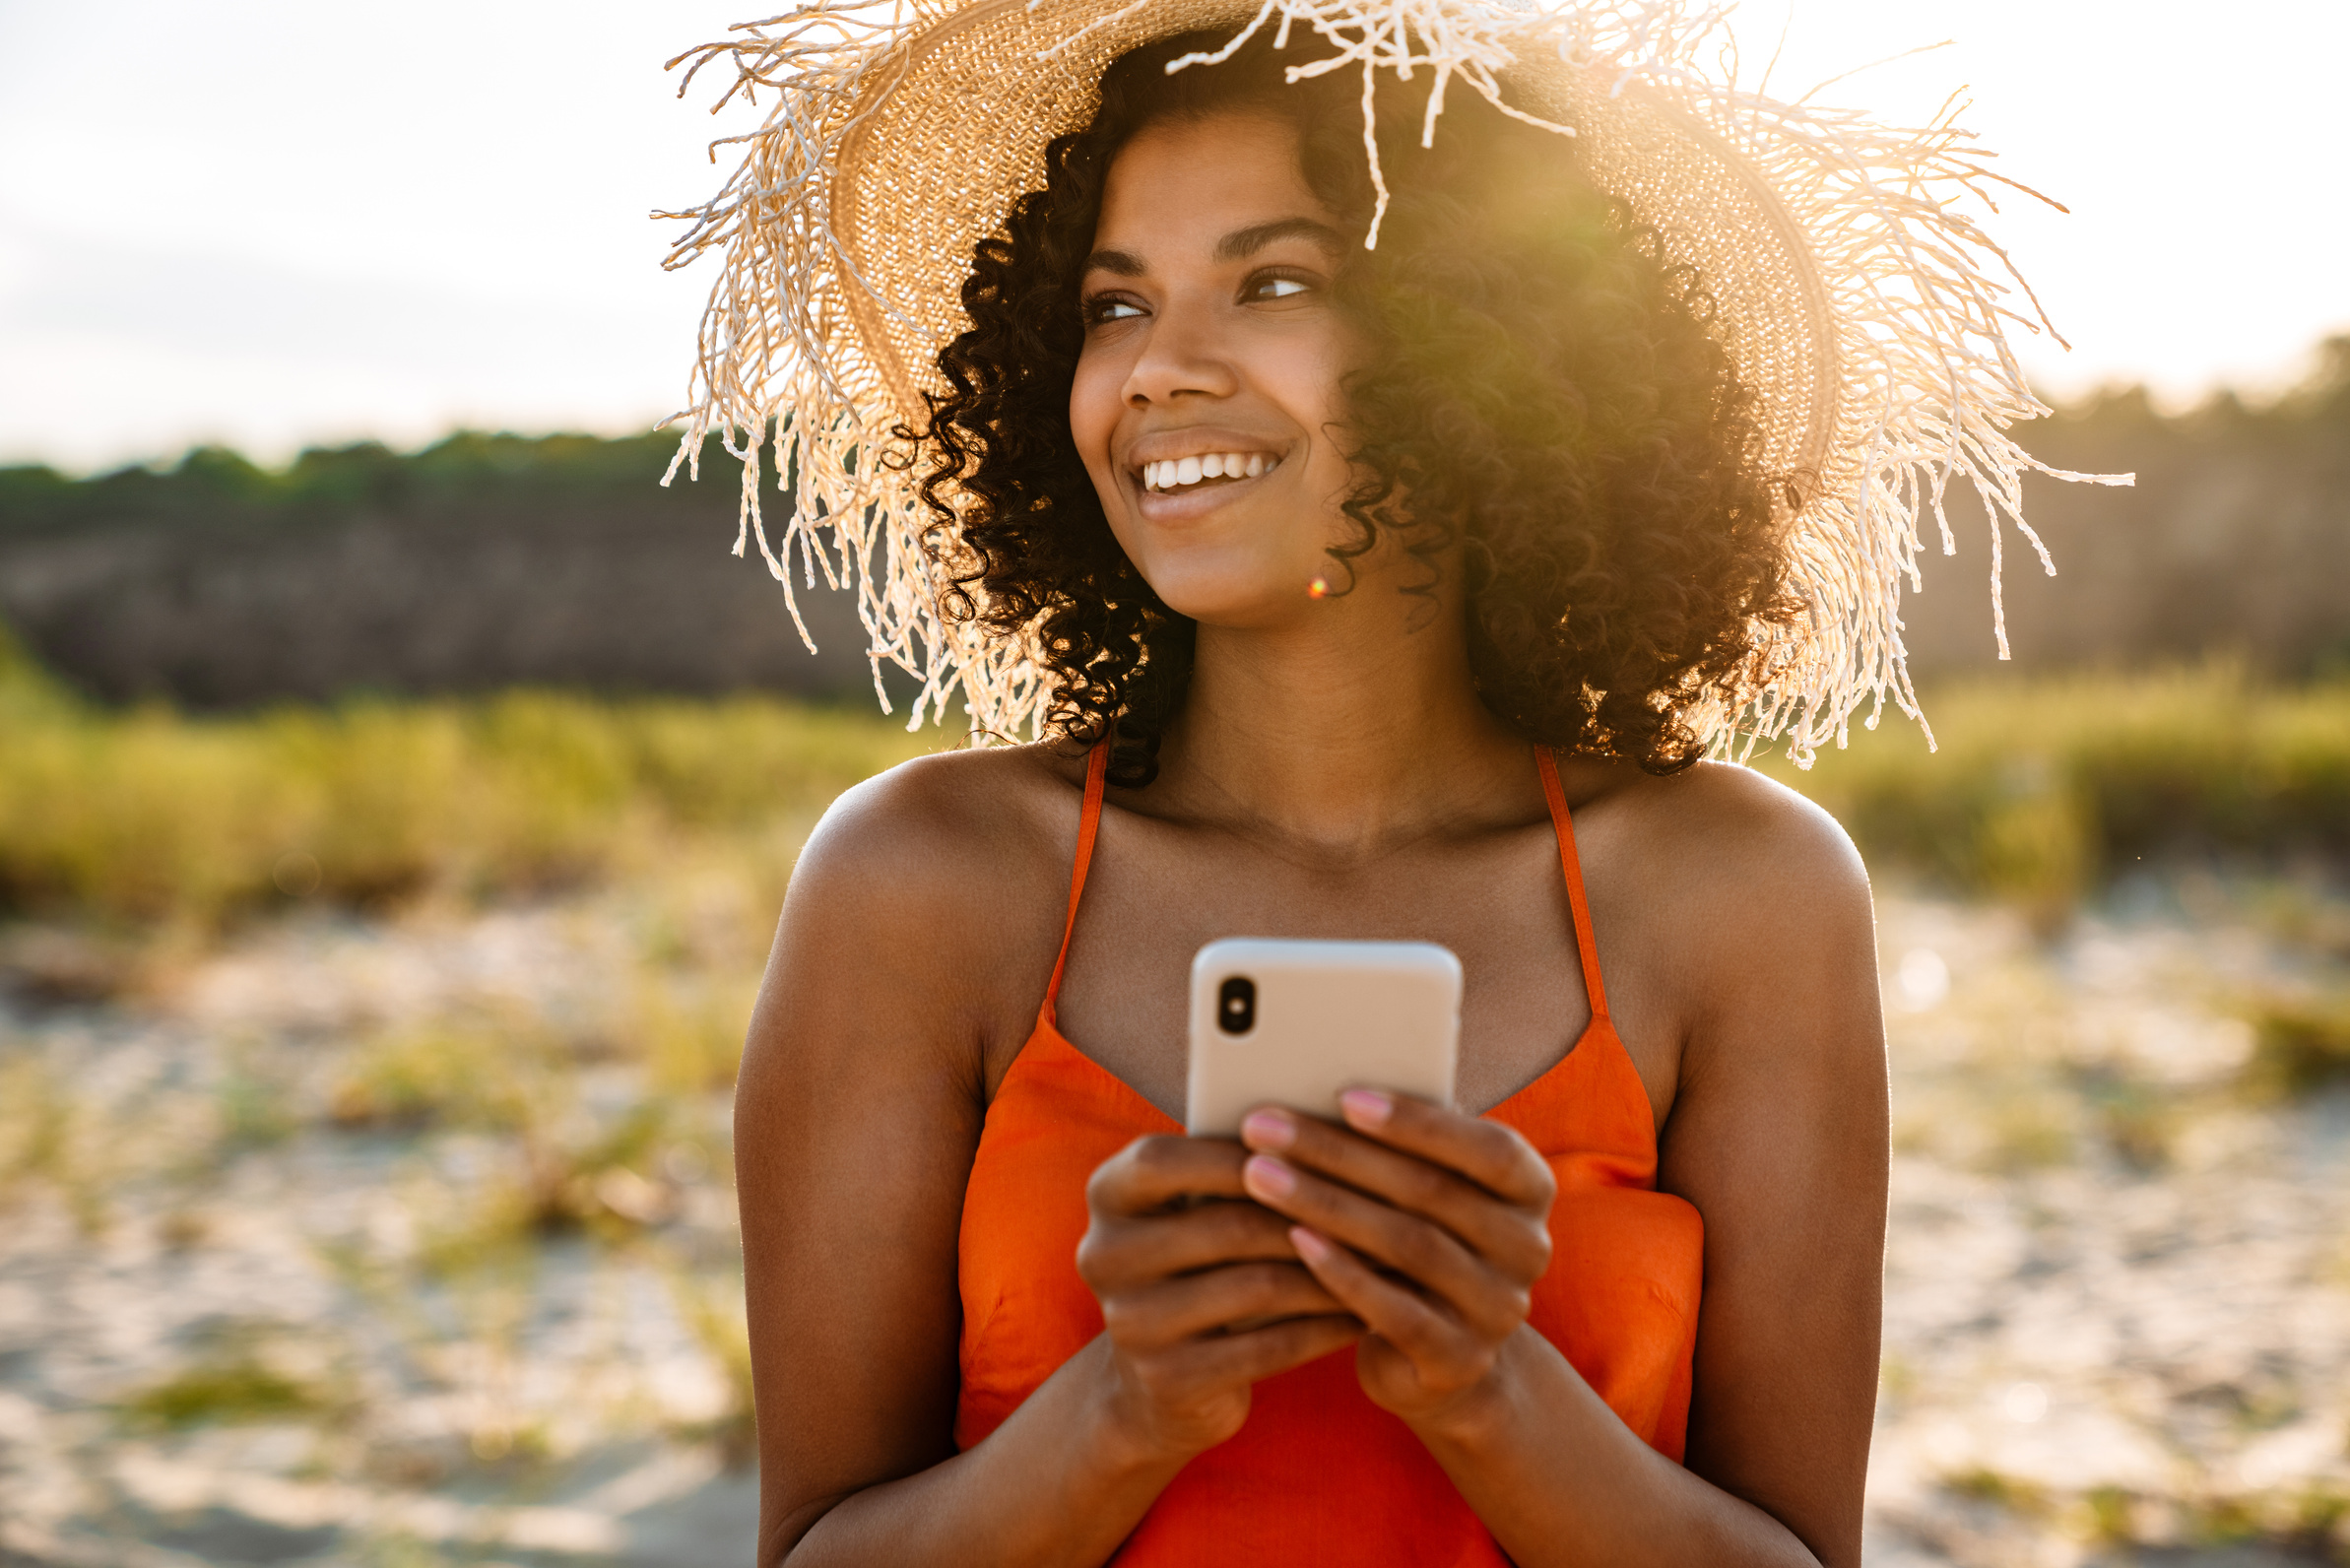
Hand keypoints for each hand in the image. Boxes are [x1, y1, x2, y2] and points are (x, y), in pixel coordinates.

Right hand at [1077, 1134, 1365, 1462]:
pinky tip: (1366, 1314)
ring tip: (1389, 1259)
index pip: (1167, 1159)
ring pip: (1257, 1286)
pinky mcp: (1169, 1380)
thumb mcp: (1198, 1211)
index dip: (1243, 1152)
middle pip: (1227, 1224)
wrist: (1157, 1386)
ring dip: (1334, 1272)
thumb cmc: (1202, 1266)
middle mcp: (1105, 1255)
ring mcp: (1132, 1323)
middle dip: (1314, 1215)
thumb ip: (1241, 1167)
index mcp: (1107, 1196)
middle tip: (1386, 1206)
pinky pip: (1269, 1347)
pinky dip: (1325, 1327)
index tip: (1321, 1144)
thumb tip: (1333, 1124)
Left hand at [1237, 1091, 1556, 1433]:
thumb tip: (1316, 1086)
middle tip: (1263, 1128)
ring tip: (1259, 1176)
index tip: (1343, 1097)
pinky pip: (1394, 1312)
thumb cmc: (1418, 1240)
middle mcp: (1527, 1248)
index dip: (1418, 1122)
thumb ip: (1400, 1145)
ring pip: (1409, 1246)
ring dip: (1326, 1204)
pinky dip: (1341, 1271)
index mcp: (1530, 1189)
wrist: (1442, 1358)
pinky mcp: (1459, 1360)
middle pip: (1430, 1191)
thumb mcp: (1425, 1190)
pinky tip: (1294, 1239)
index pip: (1487, 1148)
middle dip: (1338, 1154)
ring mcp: (1498, 1309)